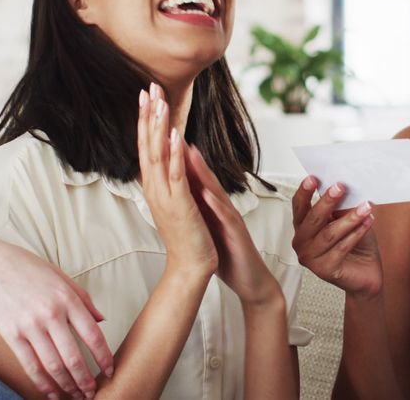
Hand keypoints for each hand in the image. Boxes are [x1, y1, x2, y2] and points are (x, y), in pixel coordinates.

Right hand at [0, 236, 113, 397]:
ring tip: (75, 396)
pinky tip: (51, 393)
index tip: (109, 370)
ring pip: (53, 365)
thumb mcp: (57, 274)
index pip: (92, 334)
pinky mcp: (10, 334)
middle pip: (74, 356)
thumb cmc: (22, 265)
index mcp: (66, 297)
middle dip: (86, 380)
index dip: (103, 357)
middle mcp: (51, 314)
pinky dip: (42, 382)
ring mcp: (29, 326)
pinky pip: (30, 364)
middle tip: (93, 393)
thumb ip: (81, 297)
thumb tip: (101, 319)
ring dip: (67, 385)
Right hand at [138, 84, 217, 276]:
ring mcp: (164, 196)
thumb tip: (166, 157)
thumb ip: (169, 179)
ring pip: (158, 156)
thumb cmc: (186, 234)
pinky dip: (175, 154)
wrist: (191, 265)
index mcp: (154, 186)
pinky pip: (176, 175)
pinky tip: (176, 135)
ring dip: (158, 128)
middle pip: (148, 145)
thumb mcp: (174, 200)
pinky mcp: (179, 205)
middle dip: (148, 116)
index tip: (146, 95)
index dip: (145, 120)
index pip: (146, 146)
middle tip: (147, 87)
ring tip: (158, 102)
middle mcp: (154, 188)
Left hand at [184, 146, 282, 308]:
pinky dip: (216, 205)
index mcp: (210, 204)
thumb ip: (197, 204)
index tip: (160, 137)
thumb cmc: (227, 250)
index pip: (192, 177)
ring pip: (216, 190)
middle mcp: (220, 205)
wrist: (249, 278)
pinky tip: (207, 195)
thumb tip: (180, 188)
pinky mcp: (236, 233)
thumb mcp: (207, 223)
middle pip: (203, 175)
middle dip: (188, 154)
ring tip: (190, 152)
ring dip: (203, 172)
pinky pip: (226, 218)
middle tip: (173, 132)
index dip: (177, 157)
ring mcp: (230, 217)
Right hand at [291, 177, 381, 297]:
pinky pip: (341, 248)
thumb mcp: (346, 219)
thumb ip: (340, 207)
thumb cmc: (355, 245)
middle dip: (327, 201)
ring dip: (349, 219)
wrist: (366, 274)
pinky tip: (368, 223)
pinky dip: (356, 234)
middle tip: (340, 187)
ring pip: (329, 234)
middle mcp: (301, 242)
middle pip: (312, 219)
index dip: (304, 192)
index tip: (314, 178)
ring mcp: (310, 258)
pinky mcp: (324, 270)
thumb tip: (341, 186)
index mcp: (302, 227)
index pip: (298, 206)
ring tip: (365, 207)